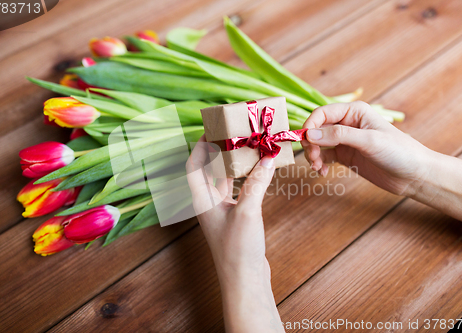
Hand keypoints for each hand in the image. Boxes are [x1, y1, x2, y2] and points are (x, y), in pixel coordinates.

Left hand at [186, 136, 283, 332]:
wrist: (245, 281)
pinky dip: (247, 179)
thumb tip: (268, 158)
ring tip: (249, 149)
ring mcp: (222, 212)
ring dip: (235, 165)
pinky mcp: (235, 219)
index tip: (210, 130)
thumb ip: (257, 183)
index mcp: (202, 201)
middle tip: (234, 136)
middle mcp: (209, 204)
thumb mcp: (248, 212)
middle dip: (220, 152)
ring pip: (225, 181)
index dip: (198, 147)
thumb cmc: (238, 250)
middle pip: (209, 171)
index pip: (193, 167)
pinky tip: (259, 172)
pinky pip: (238, 191)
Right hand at [301, 101, 431, 196]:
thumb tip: (309, 134)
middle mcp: (348, 123)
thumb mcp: (369, 141)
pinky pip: (325, 156)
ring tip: (317, 167)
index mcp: (354, 112)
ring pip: (318, 144)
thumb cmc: (399, 152)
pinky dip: (319, 163)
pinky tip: (322, 172)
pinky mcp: (347, 156)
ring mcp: (346, 141)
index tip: (304, 142)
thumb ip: (338, 136)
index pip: (322, 113)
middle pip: (317, 129)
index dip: (310, 126)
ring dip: (313, 155)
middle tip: (312, 158)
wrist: (415, 175)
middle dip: (310, 143)